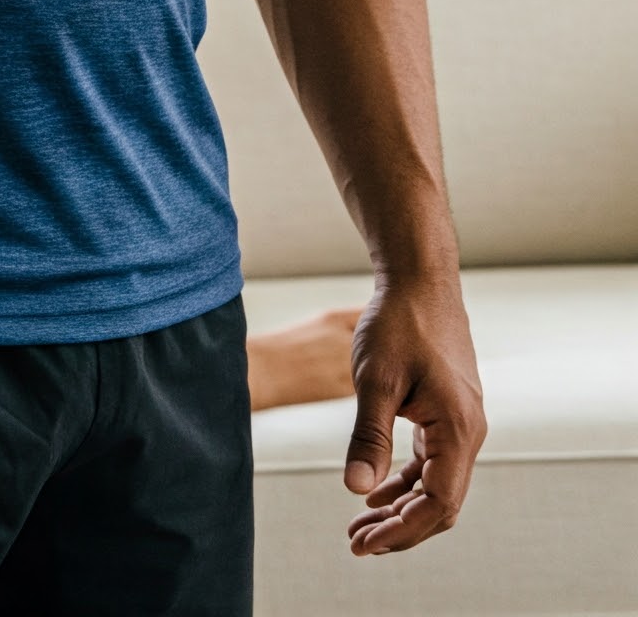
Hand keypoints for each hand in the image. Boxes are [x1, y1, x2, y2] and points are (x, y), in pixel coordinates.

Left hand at [341, 276, 486, 555]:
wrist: (419, 281)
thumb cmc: (398, 323)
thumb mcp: (375, 380)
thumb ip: (368, 437)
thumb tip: (356, 489)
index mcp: (458, 431)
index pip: (438, 504)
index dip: (402, 530)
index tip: (364, 542)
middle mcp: (468, 433)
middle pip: (439, 503)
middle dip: (400, 527)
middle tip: (356, 542)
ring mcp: (460, 424)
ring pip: (434, 484)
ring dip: (399, 506)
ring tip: (359, 524)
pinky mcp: (447, 413)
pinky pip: (430, 461)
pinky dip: (404, 479)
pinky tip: (375, 490)